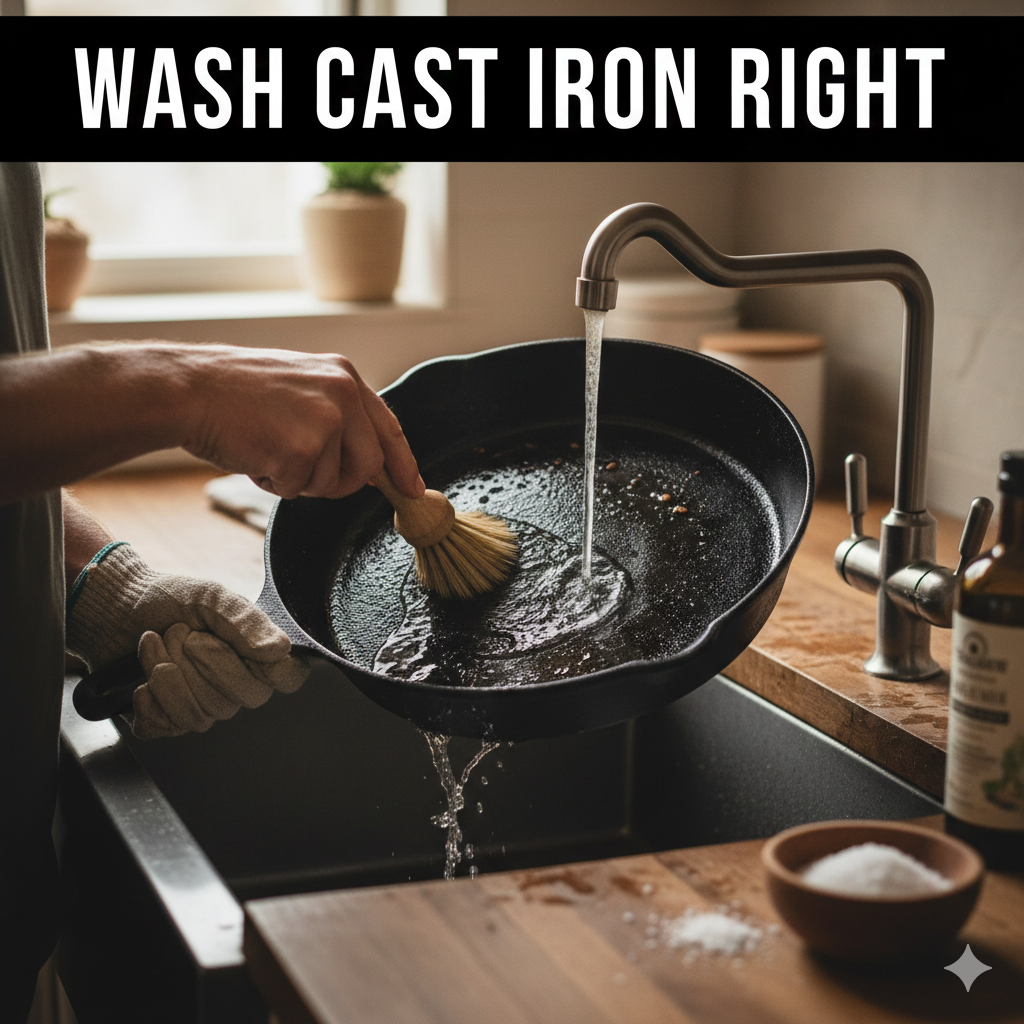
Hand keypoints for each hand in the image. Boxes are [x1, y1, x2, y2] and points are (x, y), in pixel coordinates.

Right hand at [1, 341, 424, 505]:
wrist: (187, 389)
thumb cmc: (233, 392)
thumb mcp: (298, 387)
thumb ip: (336, 415)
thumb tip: (367, 461)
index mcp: (344, 376)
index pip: (389, 428)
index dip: (402, 463)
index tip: (414, 488)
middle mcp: (343, 395)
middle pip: (367, 466)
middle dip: (338, 481)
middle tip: (299, 469)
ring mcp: (325, 422)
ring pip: (331, 482)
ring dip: (297, 478)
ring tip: (265, 445)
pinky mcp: (301, 450)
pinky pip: (297, 490)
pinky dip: (273, 483)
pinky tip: (252, 452)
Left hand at [66, 544, 308, 738]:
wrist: (116, 608)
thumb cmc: (169, 599)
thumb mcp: (210, 597)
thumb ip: (246, 621)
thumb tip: (280, 650)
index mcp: (255, 653)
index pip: (288, 678)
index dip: (272, 672)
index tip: (243, 650)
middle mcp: (234, 685)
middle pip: (242, 699)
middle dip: (202, 663)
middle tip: (181, 633)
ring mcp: (201, 705)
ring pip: (201, 716)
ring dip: (167, 675)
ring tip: (154, 644)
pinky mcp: (165, 720)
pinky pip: (166, 727)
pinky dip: (148, 701)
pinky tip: (140, 679)